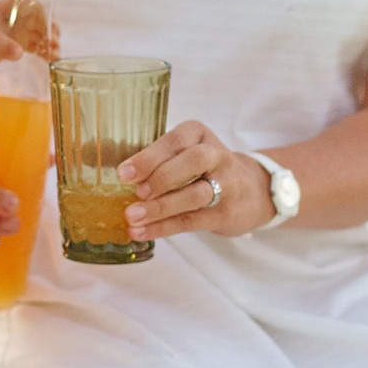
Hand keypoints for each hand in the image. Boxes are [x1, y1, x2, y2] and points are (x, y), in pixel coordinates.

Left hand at [0, 0, 60, 62]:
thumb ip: (3, 45)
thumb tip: (19, 53)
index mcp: (7, 8)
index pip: (31, 4)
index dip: (43, 15)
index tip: (49, 28)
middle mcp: (15, 17)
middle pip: (38, 19)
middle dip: (50, 30)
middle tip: (55, 42)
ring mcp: (17, 30)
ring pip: (39, 33)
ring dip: (49, 42)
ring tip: (54, 54)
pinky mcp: (17, 42)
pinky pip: (34, 44)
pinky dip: (42, 51)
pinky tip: (49, 59)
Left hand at [114, 120, 275, 240]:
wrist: (255, 189)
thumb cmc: (205, 168)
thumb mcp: (186, 152)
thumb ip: (158, 159)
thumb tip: (112, 172)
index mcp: (200, 135)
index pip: (177, 141)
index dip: (150, 157)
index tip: (125, 173)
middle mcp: (217, 156)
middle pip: (194, 161)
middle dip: (162, 176)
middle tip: (137, 192)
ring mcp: (227, 186)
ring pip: (195, 195)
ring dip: (161, 207)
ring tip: (133, 217)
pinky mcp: (226, 213)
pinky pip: (192, 220)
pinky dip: (164, 228)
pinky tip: (142, 232)